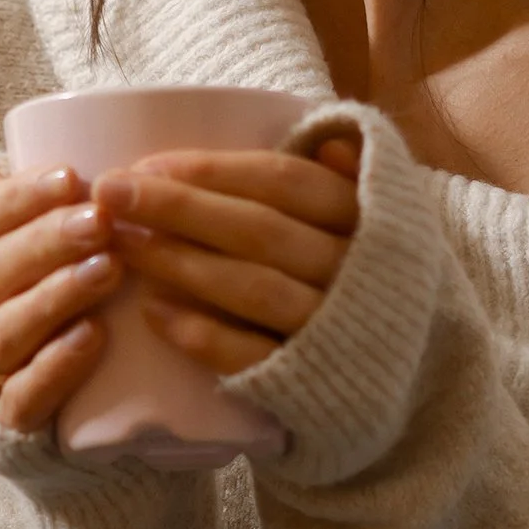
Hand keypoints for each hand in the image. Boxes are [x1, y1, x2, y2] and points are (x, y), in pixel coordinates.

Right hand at [0, 163, 121, 436]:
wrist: (71, 413)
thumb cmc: (54, 308)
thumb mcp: (37, 257)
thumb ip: (20, 217)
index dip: (18, 198)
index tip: (72, 177)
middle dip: (47, 240)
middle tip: (101, 219)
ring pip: (6, 329)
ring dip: (56, 294)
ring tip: (110, 268)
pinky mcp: (11, 420)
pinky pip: (23, 397)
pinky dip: (56, 365)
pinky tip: (93, 335)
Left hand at [97, 131, 362, 375]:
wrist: (417, 378)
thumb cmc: (370, 281)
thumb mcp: (382, 223)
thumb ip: (347, 180)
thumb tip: (327, 144)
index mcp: (366, 218)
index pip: (284, 181)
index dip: (213, 171)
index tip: (147, 164)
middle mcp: (353, 270)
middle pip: (259, 230)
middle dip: (178, 208)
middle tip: (110, 193)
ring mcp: (333, 329)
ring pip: (252, 289)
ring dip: (181, 264)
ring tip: (123, 245)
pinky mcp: (312, 384)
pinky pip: (251, 356)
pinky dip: (201, 334)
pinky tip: (153, 312)